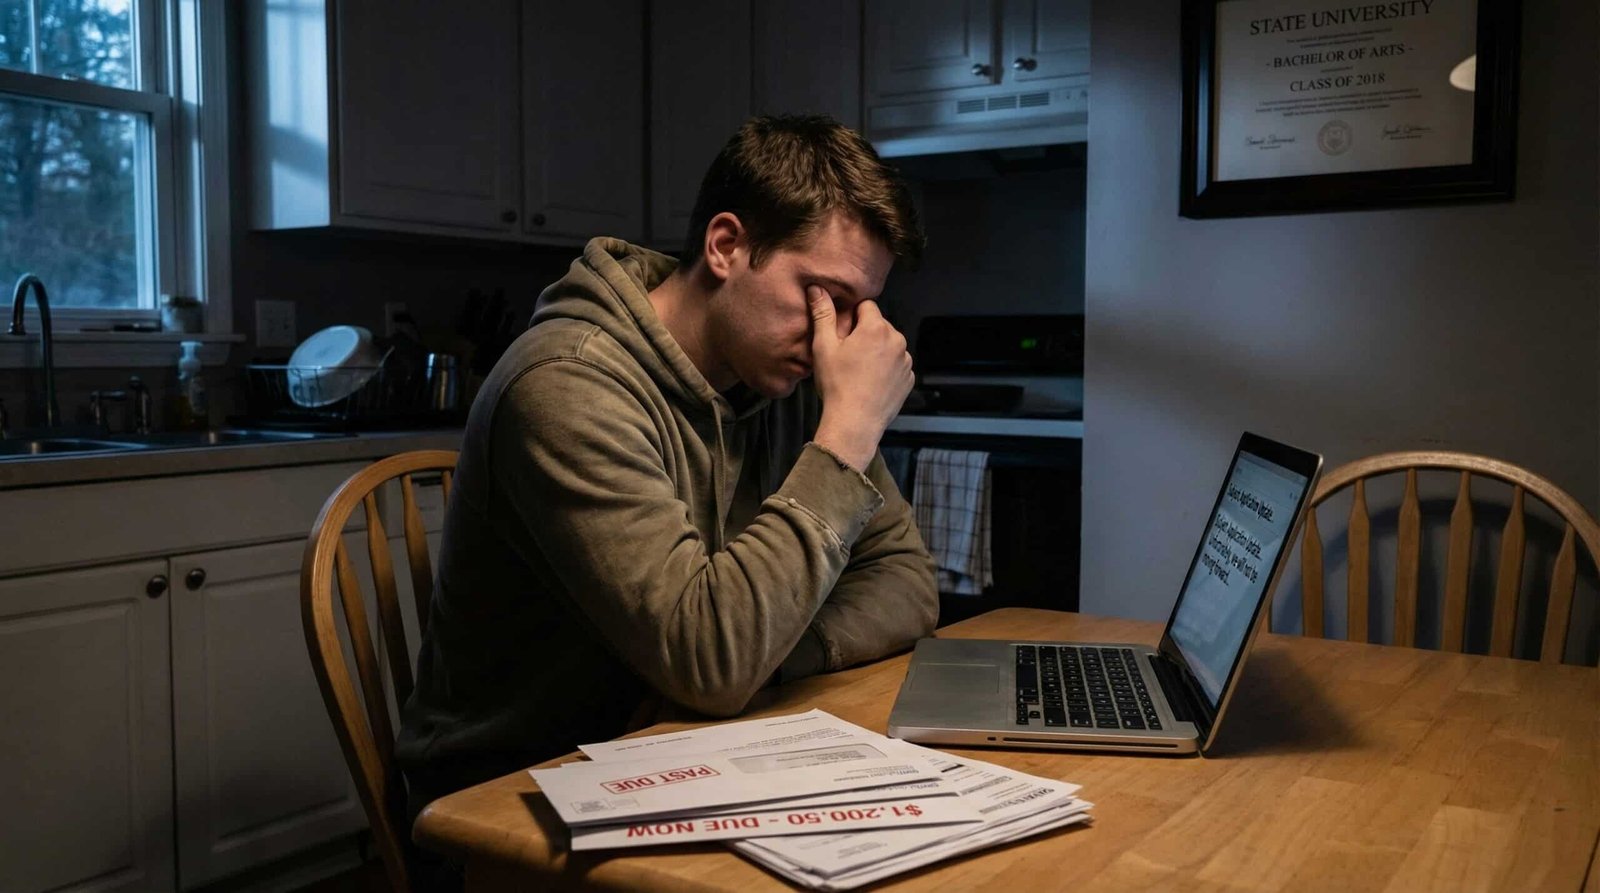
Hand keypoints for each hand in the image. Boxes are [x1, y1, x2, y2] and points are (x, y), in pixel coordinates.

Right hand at [807, 285, 913, 470]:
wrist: (854, 423)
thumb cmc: (837, 385)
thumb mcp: (823, 347)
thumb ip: (822, 314)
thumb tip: (817, 288)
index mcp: (876, 327)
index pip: (866, 306)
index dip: (851, 317)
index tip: (842, 334)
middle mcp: (896, 340)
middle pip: (878, 325)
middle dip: (864, 334)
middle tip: (847, 355)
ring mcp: (905, 361)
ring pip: (889, 345)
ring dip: (877, 352)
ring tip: (858, 371)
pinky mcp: (909, 379)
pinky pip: (896, 365)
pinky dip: (886, 369)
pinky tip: (870, 382)